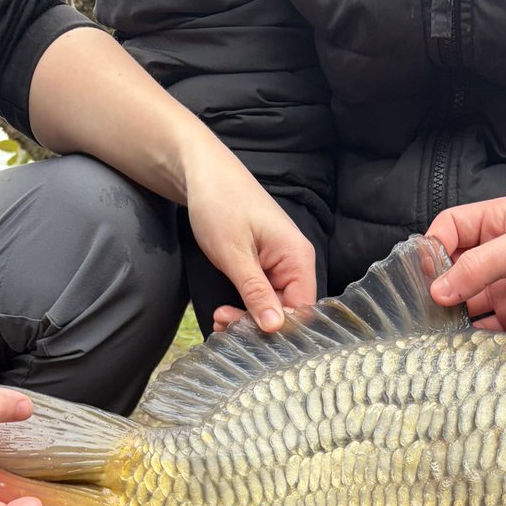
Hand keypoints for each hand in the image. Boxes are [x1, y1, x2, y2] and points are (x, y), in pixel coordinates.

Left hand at [184, 160, 316, 332]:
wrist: (202, 174)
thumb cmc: (220, 204)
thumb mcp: (234, 253)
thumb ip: (256, 292)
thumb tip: (275, 327)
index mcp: (298, 257)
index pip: (302, 308)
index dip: (277, 327)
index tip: (243, 331)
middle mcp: (296, 263)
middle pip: (289, 311)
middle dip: (257, 324)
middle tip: (223, 325)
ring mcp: (281, 266)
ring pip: (273, 307)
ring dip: (248, 319)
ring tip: (220, 319)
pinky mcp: (266, 267)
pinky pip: (263, 297)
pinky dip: (244, 308)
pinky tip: (225, 312)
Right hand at [427, 196, 505, 341]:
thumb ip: (478, 268)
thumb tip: (436, 294)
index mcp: (497, 224)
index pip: (447, 231)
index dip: (430, 251)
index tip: (421, 277)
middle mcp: (500, 259)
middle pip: (453, 275)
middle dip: (434, 293)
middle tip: (417, 317)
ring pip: (468, 309)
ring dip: (452, 323)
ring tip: (433, 341)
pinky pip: (492, 337)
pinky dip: (476, 346)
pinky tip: (461, 356)